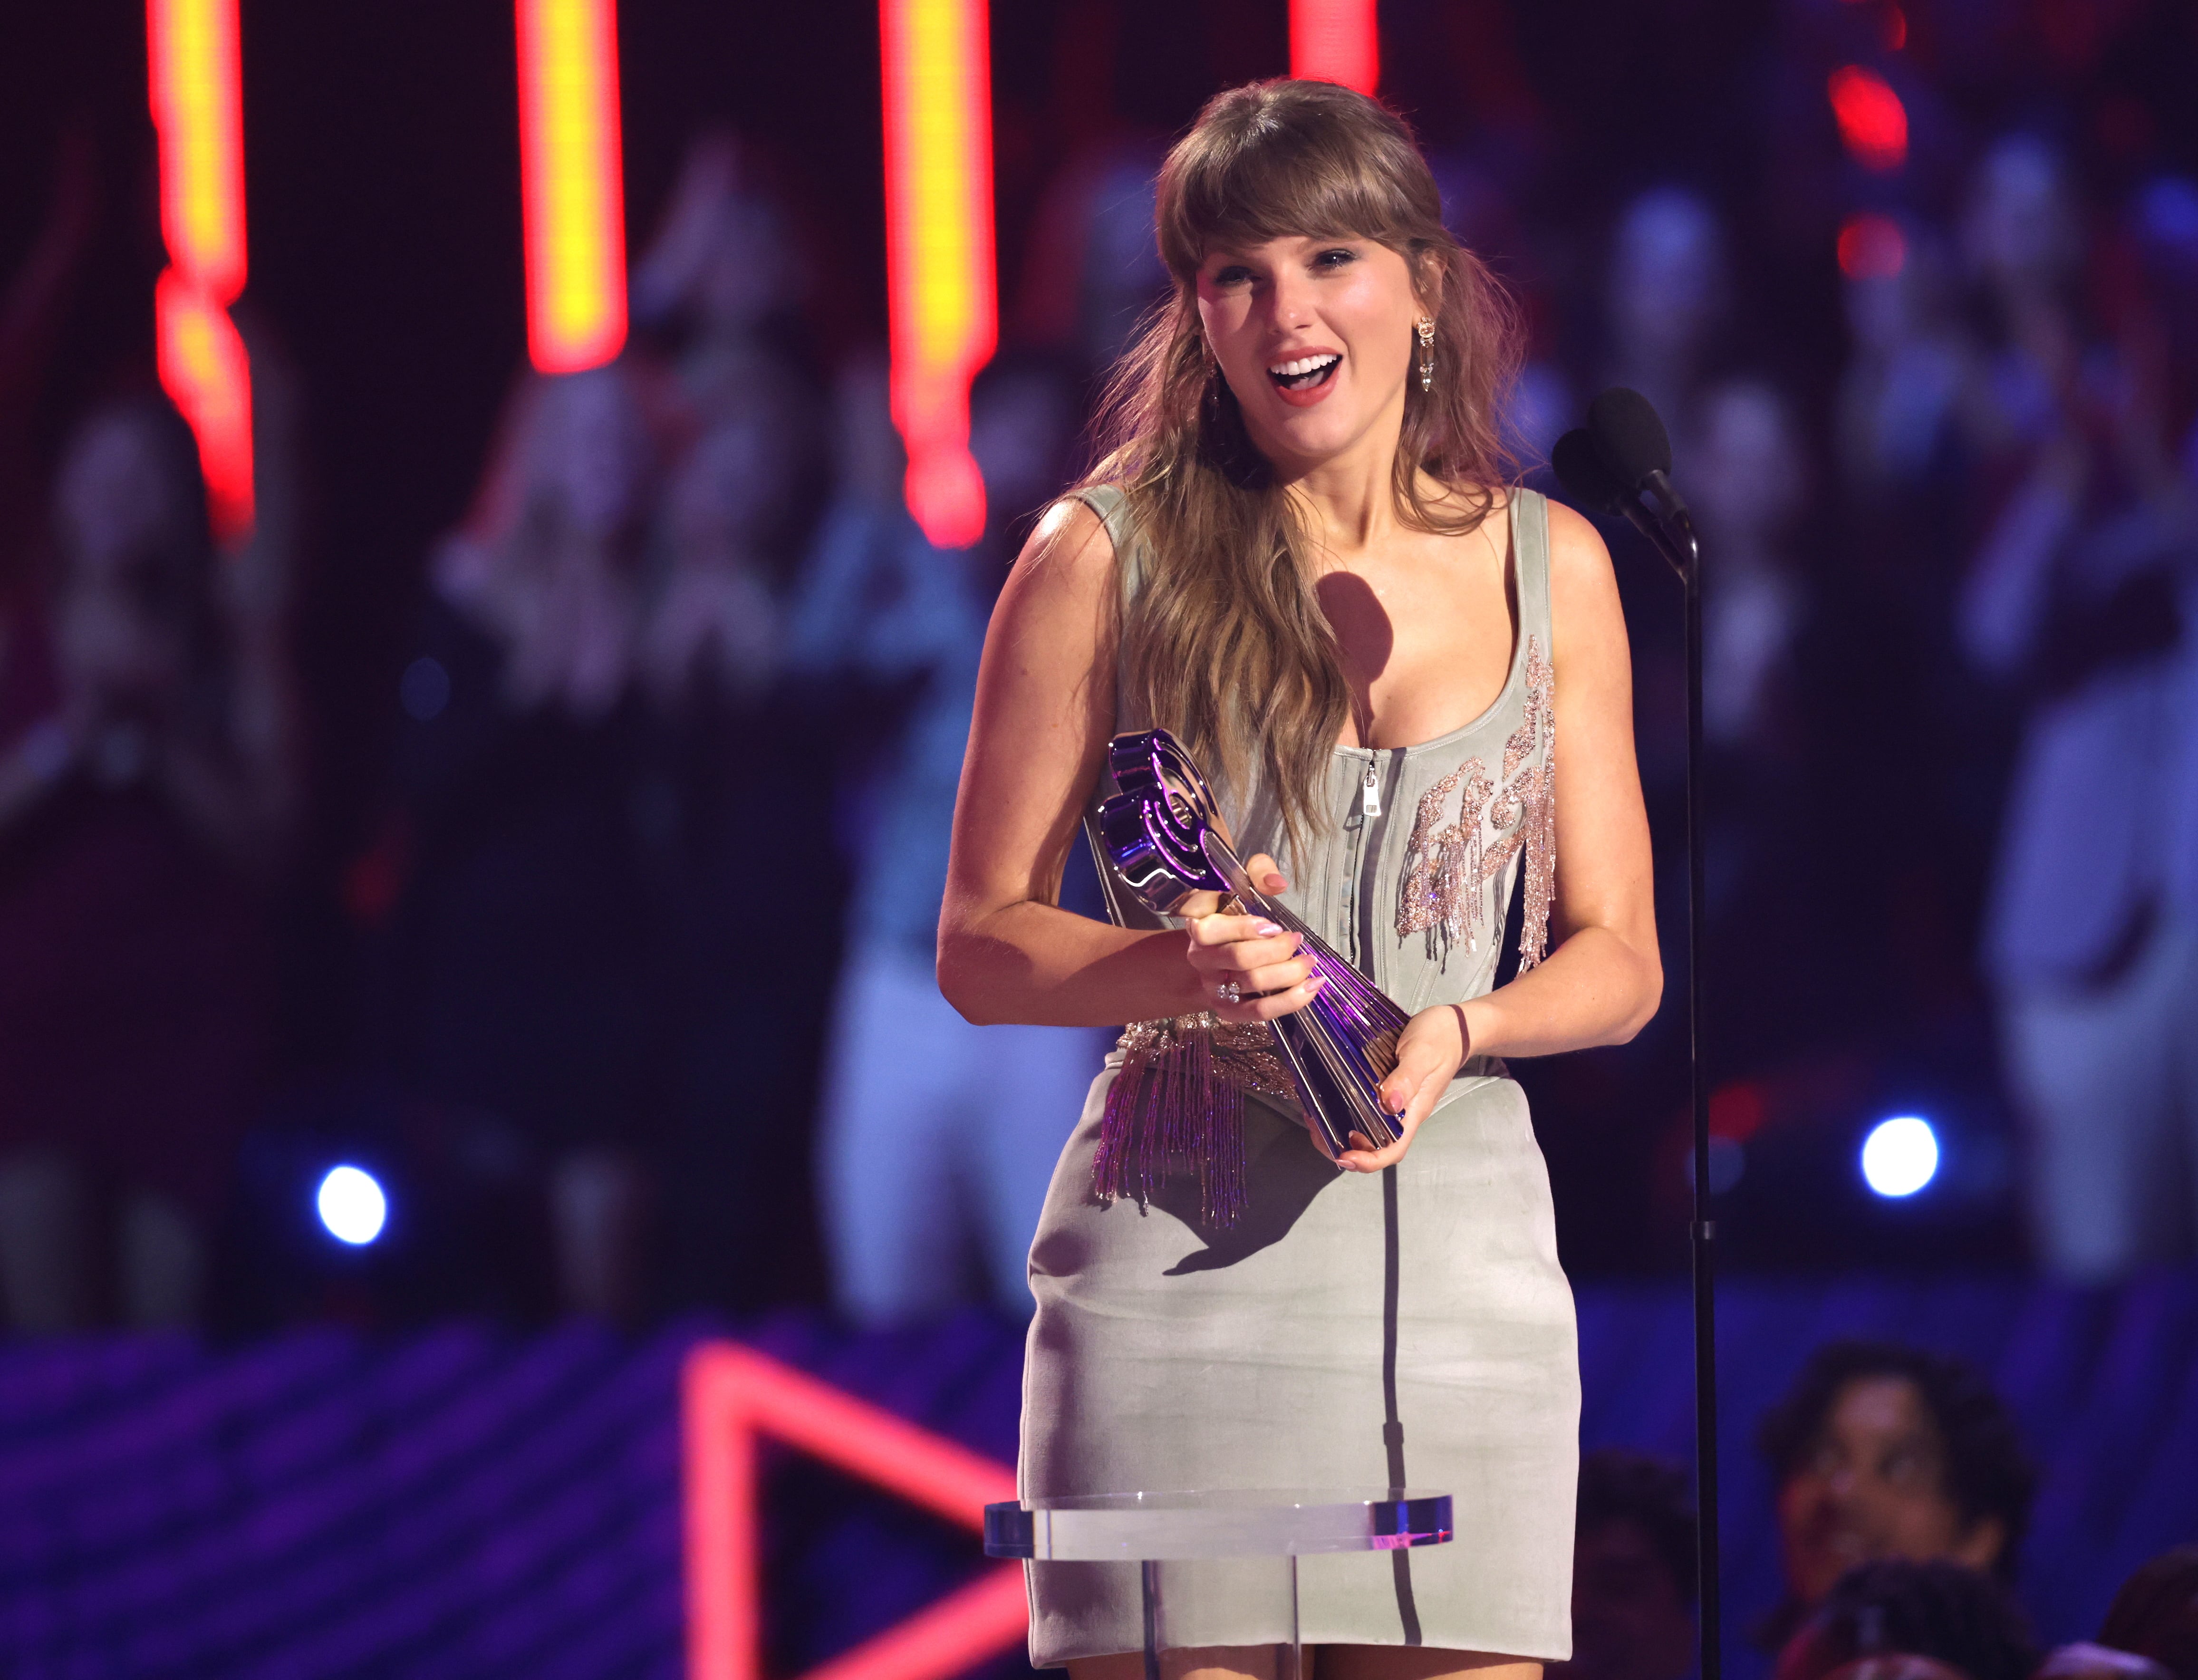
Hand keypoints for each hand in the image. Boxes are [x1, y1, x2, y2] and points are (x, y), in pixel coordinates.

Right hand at [1179, 853, 1324, 1023]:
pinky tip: (1312, 988)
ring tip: (1310, 961)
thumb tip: (1276, 883)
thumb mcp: (1241, 883)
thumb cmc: (1232, 911)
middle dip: (1277, 950)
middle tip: (1298, 940)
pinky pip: (1259, 1012)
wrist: (1217, 950)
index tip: (1273, 926)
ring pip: (1252, 984)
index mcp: (1198, 925)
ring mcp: (1212, 986)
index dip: (1244, 929)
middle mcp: (1200, 958)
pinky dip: (1290, 1002)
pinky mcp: (1228, 1010)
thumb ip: (1258, 872)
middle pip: (1239, 959)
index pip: (1210, 931)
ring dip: (1289, 973)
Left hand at [1324, 1003, 1468, 1173]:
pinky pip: (1366, 1107)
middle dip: (1345, 1148)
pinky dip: (1346, 1109)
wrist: (1454, 1025)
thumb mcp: (1422, 1054)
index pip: (1393, 1149)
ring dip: (1341, 1129)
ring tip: (1316, 1117)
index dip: (1369, 1161)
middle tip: (1318, 1132)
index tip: (1345, 1157)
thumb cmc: (1441, 1038)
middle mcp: (1403, 1112)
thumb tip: (1390, 1104)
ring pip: (1368, 1128)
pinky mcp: (1388, 1087)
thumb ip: (1407, 1078)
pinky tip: (1329, 1098)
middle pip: (1376, 1145)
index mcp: (1413, 1111)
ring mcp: (1395, 1101)